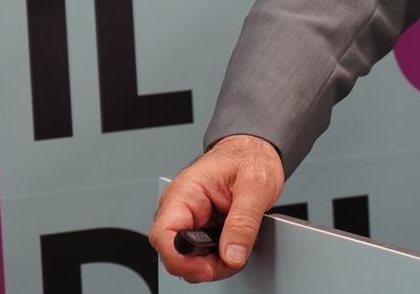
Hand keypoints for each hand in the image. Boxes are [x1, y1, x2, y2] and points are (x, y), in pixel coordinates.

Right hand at [151, 134, 284, 282]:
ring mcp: (189, 219)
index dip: (180, 259)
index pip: (163, 234)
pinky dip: (218, 258)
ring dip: (213, 264)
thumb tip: (232, 255)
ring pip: (189, 258)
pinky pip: (201, 254)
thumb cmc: (250, 158)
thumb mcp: (255, 186)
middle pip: (175, 253)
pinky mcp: (201, 228)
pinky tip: (233, 246)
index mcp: (185, 191)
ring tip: (237, 250)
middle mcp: (180, 207)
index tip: (205, 269)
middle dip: (203, 266)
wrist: (255, 150)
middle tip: (232, 260)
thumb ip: (243, 222)